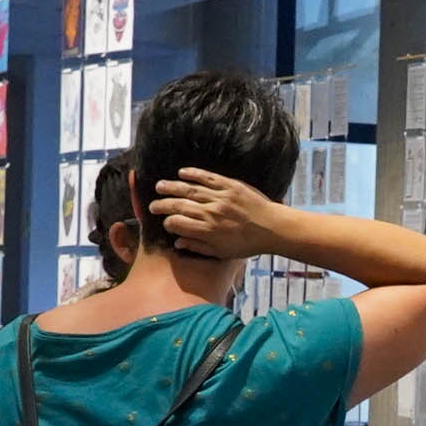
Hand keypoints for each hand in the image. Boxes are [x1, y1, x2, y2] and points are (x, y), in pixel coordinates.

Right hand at [150, 168, 282, 262]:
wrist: (272, 228)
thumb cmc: (247, 244)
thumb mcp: (222, 252)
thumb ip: (198, 247)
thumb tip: (178, 242)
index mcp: (208, 230)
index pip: (177, 224)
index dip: (168, 223)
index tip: (166, 223)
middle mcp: (211, 213)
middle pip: (179, 206)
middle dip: (162, 205)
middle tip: (153, 205)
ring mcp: (220, 197)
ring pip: (190, 190)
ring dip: (172, 187)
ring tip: (159, 186)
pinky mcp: (230, 186)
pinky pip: (208, 178)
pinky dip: (194, 174)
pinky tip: (182, 172)